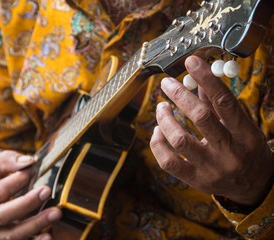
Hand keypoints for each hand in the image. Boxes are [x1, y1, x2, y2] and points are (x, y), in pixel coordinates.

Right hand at [0, 150, 61, 239]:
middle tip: (46, 191)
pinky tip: (48, 235)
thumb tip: (27, 162)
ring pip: (12, 234)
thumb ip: (7, 160)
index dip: (17, 180)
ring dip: (36, 224)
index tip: (32, 170)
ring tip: (55, 213)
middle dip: (27, 203)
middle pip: (4, 215)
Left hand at [150, 56, 273, 205]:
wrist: (253, 186)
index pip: (225, 102)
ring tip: (161, 107)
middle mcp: (229, 152)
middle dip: (179, 95)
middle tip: (167, 83)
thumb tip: (198, 79)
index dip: (206, 79)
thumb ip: (219, 105)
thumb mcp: (242, 126)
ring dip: (164, 119)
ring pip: (180, 140)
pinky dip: (158, 144)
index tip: (191, 62)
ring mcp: (211, 169)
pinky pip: (168, 162)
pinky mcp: (195, 180)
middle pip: (200, 117)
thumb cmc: (247, 150)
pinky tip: (157, 131)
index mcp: (245, 135)